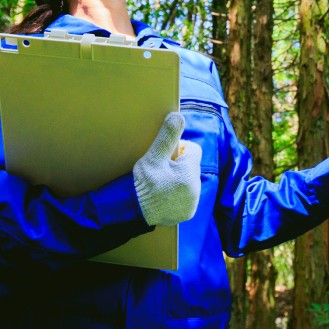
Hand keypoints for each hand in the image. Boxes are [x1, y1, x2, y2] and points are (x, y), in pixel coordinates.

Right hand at [133, 112, 201, 226]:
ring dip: (180, 178)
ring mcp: (193, 203)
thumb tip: (178, 116)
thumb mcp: (153, 156)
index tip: (166, 156)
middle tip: (162, 169)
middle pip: (192, 165)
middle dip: (180, 164)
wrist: (132, 211)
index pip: (194, 150)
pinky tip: (165, 193)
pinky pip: (188, 195)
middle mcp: (196, 190)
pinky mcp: (188, 213)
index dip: (180, 149)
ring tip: (162, 182)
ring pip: (190, 180)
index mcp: (189, 174)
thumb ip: (168, 135)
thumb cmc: (142, 182)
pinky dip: (179, 193)